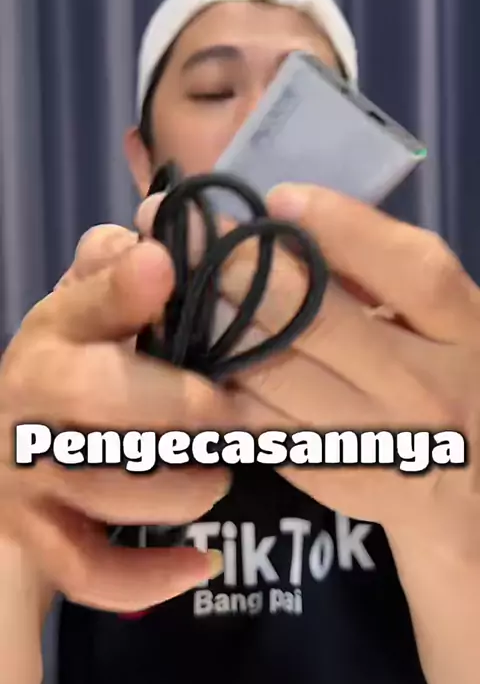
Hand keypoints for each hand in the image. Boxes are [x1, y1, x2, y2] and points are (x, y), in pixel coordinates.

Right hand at [0, 223, 236, 613]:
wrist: (12, 442)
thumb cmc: (76, 364)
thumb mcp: (89, 310)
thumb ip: (115, 274)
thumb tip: (154, 237)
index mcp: (55, 331)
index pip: (83, 301)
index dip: (121, 287)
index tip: (165, 269)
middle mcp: (30, 392)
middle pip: (92, 393)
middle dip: (171, 404)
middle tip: (230, 416)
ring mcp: (27, 469)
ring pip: (100, 485)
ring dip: (175, 488)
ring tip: (219, 480)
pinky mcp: (36, 534)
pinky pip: (85, 570)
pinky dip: (145, 578)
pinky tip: (200, 564)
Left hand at [217, 184, 479, 556]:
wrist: (468, 484)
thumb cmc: (445, 373)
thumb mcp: (441, 317)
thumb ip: (382, 271)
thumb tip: (286, 216)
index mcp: (462, 330)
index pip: (408, 270)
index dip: (341, 227)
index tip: (278, 198)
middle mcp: (422, 387)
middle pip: (316, 317)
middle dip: (238, 264)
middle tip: (183, 229)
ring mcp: (371, 438)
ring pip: (270, 369)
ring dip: (209, 319)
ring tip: (166, 279)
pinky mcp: (327, 472)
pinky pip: (256, 418)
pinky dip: (214, 377)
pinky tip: (182, 344)